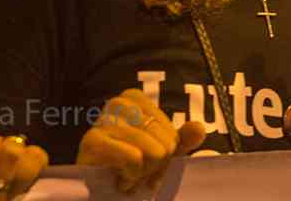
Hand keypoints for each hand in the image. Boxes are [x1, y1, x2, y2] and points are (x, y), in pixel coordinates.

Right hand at [76, 88, 205, 193]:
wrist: (96, 192)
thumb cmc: (131, 166)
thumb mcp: (163, 152)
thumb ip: (183, 140)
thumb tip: (198, 128)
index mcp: (135, 99)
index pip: (172, 134)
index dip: (166, 155)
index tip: (150, 162)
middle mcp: (118, 103)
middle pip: (164, 144)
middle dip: (154, 166)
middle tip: (138, 173)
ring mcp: (103, 120)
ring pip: (152, 152)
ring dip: (142, 175)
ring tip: (127, 176)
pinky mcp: (92, 141)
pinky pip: (134, 159)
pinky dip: (130, 178)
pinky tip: (118, 179)